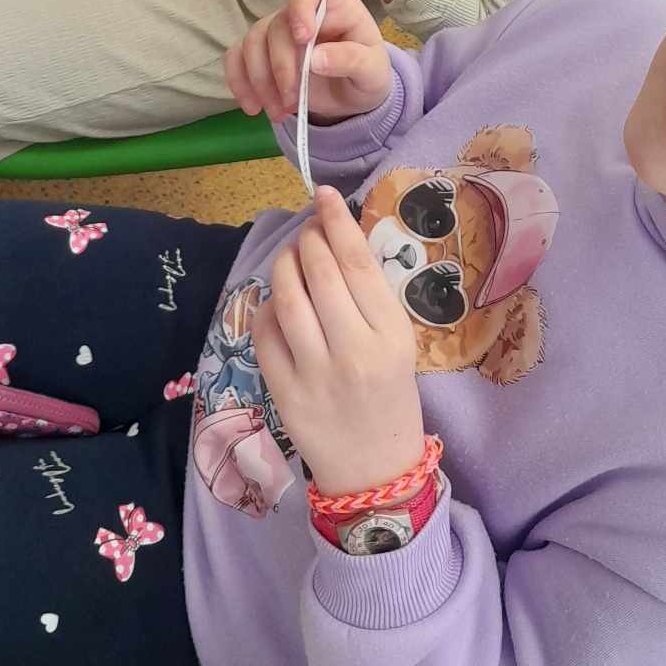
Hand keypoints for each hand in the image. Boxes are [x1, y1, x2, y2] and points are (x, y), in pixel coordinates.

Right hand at [226, 0, 390, 124]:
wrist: (352, 95)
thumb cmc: (366, 72)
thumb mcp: (373, 71)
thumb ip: (352, 60)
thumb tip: (315, 59)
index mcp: (335, 5)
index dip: (300, 3)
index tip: (303, 38)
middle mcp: (301, 13)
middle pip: (277, 25)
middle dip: (281, 67)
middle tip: (292, 101)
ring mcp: (277, 32)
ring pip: (252, 42)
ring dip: (260, 81)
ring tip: (278, 113)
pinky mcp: (260, 54)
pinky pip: (237, 58)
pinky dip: (239, 83)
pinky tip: (253, 107)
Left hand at [252, 186, 424, 496]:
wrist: (375, 470)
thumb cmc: (391, 398)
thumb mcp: (399, 345)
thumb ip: (370, 298)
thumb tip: (337, 238)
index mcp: (391, 335)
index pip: (357, 262)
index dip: (336, 220)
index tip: (324, 195)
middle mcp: (354, 351)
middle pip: (319, 272)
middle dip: (308, 238)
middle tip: (307, 229)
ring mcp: (315, 373)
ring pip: (287, 298)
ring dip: (284, 264)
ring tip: (290, 256)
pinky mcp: (284, 392)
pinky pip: (266, 334)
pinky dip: (267, 307)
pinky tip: (277, 300)